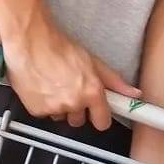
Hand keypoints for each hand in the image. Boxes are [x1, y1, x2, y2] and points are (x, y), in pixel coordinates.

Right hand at [2, 11, 138, 130]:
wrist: (29, 41)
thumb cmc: (59, 47)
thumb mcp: (92, 62)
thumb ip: (114, 82)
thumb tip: (134, 94)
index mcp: (91, 92)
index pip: (103, 122)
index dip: (100, 116)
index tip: (98, 112)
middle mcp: (74, 102)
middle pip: (80, 120)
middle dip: (77, 108)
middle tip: (70, 89)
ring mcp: (55, 108)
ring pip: (62, 116)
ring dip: (60, 106)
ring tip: (54, 84)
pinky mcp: (36, 110)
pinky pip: (45, 114)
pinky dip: (43, 104)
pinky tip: (42, 86)